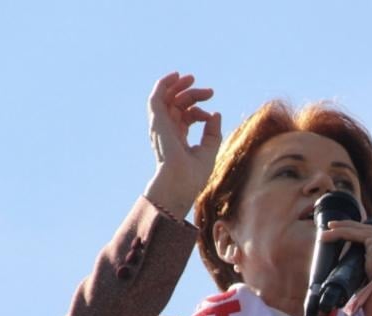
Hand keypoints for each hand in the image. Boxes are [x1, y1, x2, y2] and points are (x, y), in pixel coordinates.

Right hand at [143, 72, 221, 218]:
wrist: (179, 183)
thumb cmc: (192, 176)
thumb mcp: (208, 152)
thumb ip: (212, 133)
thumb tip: (215, 114)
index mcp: (177, 140)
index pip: (185, 117)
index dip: (199, 112)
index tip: (210, 116)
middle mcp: (167, 132)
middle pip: (177, 106)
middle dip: (193, 95)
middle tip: (210, 92)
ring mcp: (161, 127)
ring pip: (166, 99)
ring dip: (177, 86)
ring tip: (190, 78)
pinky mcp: (157, 122)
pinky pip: (156, 99)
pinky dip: (163, 85)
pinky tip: (175, 76)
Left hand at [321, 220, 371, 315]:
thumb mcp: (368, 272)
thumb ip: (366, 255)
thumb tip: (347, 235)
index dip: (352, 227)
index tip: (332, 226)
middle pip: (370, 229)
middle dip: (345, 227)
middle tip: (327, 228)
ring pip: (369, 238)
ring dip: (363, 259)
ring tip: (370, 277)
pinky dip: (368, 263)